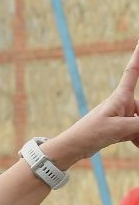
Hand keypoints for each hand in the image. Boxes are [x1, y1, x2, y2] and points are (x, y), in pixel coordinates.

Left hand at [49, 38, 138, 166]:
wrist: (72, 148)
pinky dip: (137, 138)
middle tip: (135, 134)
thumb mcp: (119, 129)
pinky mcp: (117, 127)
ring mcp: (119, 116)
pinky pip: (134, 131)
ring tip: (137, 143)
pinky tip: (137, 145)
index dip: (137, 57)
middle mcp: (121, 104)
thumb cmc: (90, 134)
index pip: (132, 72)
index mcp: (119, 97)